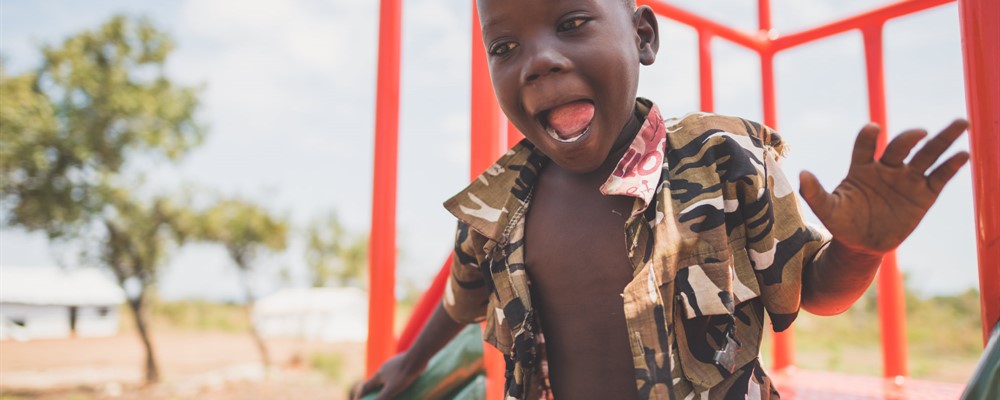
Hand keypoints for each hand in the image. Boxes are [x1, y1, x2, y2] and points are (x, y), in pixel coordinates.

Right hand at [353, 352, 423, 399]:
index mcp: (379, 375)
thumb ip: (381, 398)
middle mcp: (384, 368)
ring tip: (390, 391)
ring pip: (387, 376)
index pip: (366, 386)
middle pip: (376, 381)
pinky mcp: (403, 363)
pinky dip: (396, 379)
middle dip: (374, 390)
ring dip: (386, 384)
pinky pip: (397, 373)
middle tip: (375, 397)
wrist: (417, 358)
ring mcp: (394, 364)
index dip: (361, 394)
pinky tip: (403, 383)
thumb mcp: (391, 389)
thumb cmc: (404, 374)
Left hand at [798, 120, 968, 254]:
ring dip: (944, 139)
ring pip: (928, 154)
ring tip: (960, 123)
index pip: (865, 145)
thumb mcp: (826, 209)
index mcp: (862, 167)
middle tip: (920, 132)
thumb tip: (803, 174)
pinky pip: (940, 177)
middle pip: (902, 146)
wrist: (862, 245)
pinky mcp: (924, 194)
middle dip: (911, 137)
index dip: (868, 137)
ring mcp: (907, 179)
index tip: (873, 130)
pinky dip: (951, 165)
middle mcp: (887, 168)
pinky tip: (964, 154)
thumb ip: (814, 193)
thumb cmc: (842, 222)